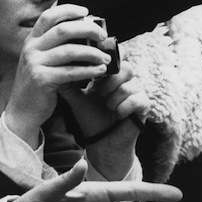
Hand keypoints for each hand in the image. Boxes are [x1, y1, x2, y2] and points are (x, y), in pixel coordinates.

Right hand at [3, 4, 110, 144]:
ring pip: (70, 50)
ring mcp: (35, 64)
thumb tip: (85, 31)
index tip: (87, 13)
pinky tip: (100, 71)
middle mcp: (31, 49)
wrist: (23, 110)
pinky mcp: (42, 79)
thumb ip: (56, 45)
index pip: (49, 16)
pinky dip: (89, 70)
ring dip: (93, 53)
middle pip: (63, 29)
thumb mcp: (41, 59)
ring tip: (106, 58)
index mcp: (31, 40)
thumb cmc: (39, 83)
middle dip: (88, 30)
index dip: (68, 10)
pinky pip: (71, 71)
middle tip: (103, 37)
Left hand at [60, 63, 147, 179]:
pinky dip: (124, 107)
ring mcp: (137, 92)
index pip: (112, 60)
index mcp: (109, 76)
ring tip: (107, 107)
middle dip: (109, 82)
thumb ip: (68, 83)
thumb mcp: (75, 98)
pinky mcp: (145, 106)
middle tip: (99, 93)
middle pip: (125, 68)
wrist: (101, 141)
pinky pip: (138, 99)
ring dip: (114, 98)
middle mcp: (126, 81)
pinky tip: (117, 113)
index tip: (92, 75)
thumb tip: (56, 67)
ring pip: (129, 85)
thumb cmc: (89, 118)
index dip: (103, 65)